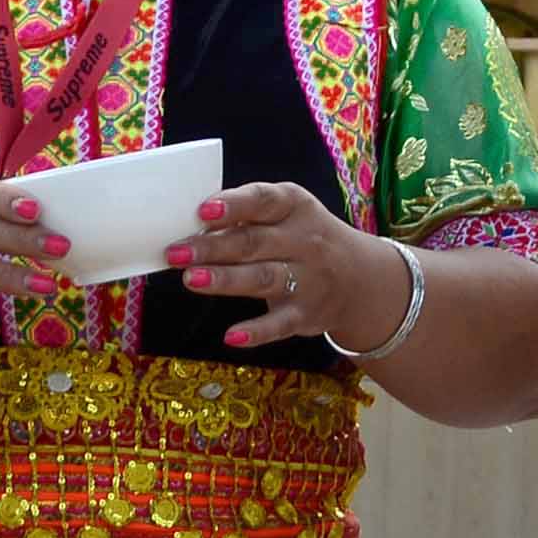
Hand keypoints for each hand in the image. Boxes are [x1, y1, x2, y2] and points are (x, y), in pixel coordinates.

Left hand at [172, 181, 415, 351]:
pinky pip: (279, 325)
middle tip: (175, 252)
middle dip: (212, 247)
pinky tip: (231, 336)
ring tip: (192, 279)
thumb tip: (190, 226)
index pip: (264, 201)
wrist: (361, 279)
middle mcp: (304, 241)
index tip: (204, 210)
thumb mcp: (288, 215)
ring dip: (227, 279)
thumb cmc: (305, 239)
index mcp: (295, 207)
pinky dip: (256, 332)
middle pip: (254, 242)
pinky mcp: (305, 315)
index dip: (234, 205)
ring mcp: (307, 280)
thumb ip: (247, 216)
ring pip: (263, 278)